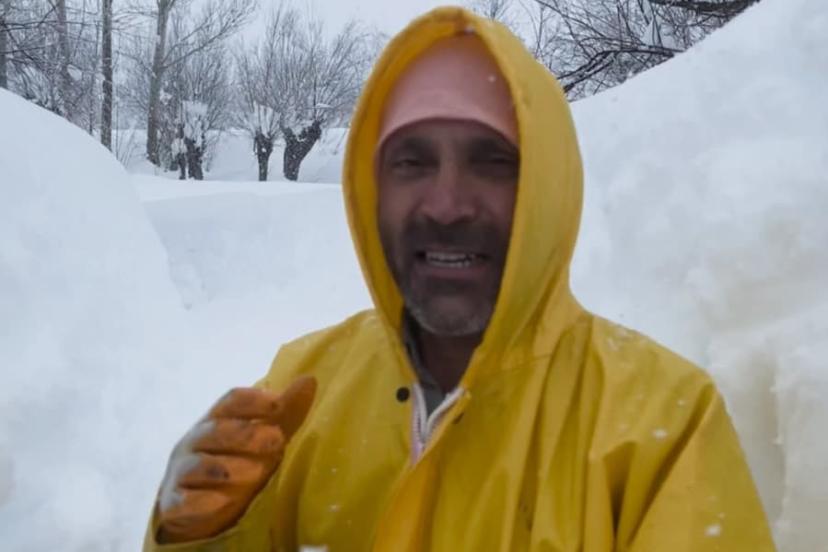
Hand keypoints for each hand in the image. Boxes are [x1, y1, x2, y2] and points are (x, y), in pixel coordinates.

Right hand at [156, 376, 316, 542]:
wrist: (197, 508)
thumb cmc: (236, 463)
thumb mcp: (264, 438)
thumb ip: (285, 413)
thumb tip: (309, 380)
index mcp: (215, 421)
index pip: (230, 401)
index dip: (253, 400)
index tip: (278, 404)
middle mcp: (194, 442)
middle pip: (215, 431)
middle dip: (246, 434)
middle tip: (277, 440)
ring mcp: (181, 473)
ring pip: (198, 466)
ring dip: (227, 467)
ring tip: (257, 473)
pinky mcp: (175, 505)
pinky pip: (183, 502)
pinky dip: (202, 502)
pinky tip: (223, 502)